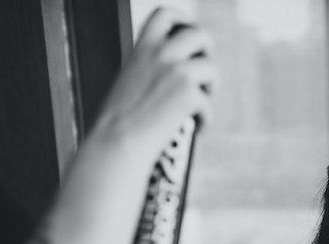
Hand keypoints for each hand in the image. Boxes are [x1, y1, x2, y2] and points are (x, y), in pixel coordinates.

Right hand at [91, 7, 217, 156]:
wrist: (117, 143)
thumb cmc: (118, 123)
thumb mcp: (129, 82)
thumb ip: (150, 69)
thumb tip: (175, 74)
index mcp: (141, 48)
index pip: (165, 15)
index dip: (184, 21)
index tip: (189, 35)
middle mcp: (160, 54)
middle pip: (199, 34)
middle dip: (208, 51)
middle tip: (204, 71)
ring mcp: (177, 72)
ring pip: (211, 68)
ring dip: (211, 87)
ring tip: (201, 104)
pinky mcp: (189, 94)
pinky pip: (208, 104)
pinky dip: (204, 119)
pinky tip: (195, 128)